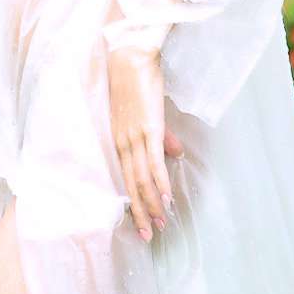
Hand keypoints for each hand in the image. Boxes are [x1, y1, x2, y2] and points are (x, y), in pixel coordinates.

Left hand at [107, 45, 184, 242]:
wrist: (131, 58)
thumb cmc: (136, 81)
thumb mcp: (145, 113)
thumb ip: (159, 136)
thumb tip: (175, 154)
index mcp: (118, 138)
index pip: (124, 177)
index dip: (133, 200)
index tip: (139, 221)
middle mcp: (122, 141)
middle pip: (130, 184)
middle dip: (140, 212)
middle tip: (148, 235)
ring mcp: (134, 135)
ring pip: (141, 177)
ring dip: (152, 203)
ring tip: (160, 223)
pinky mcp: (148, 128)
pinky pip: (153, 161)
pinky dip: (159, 181)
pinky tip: (166, 197)